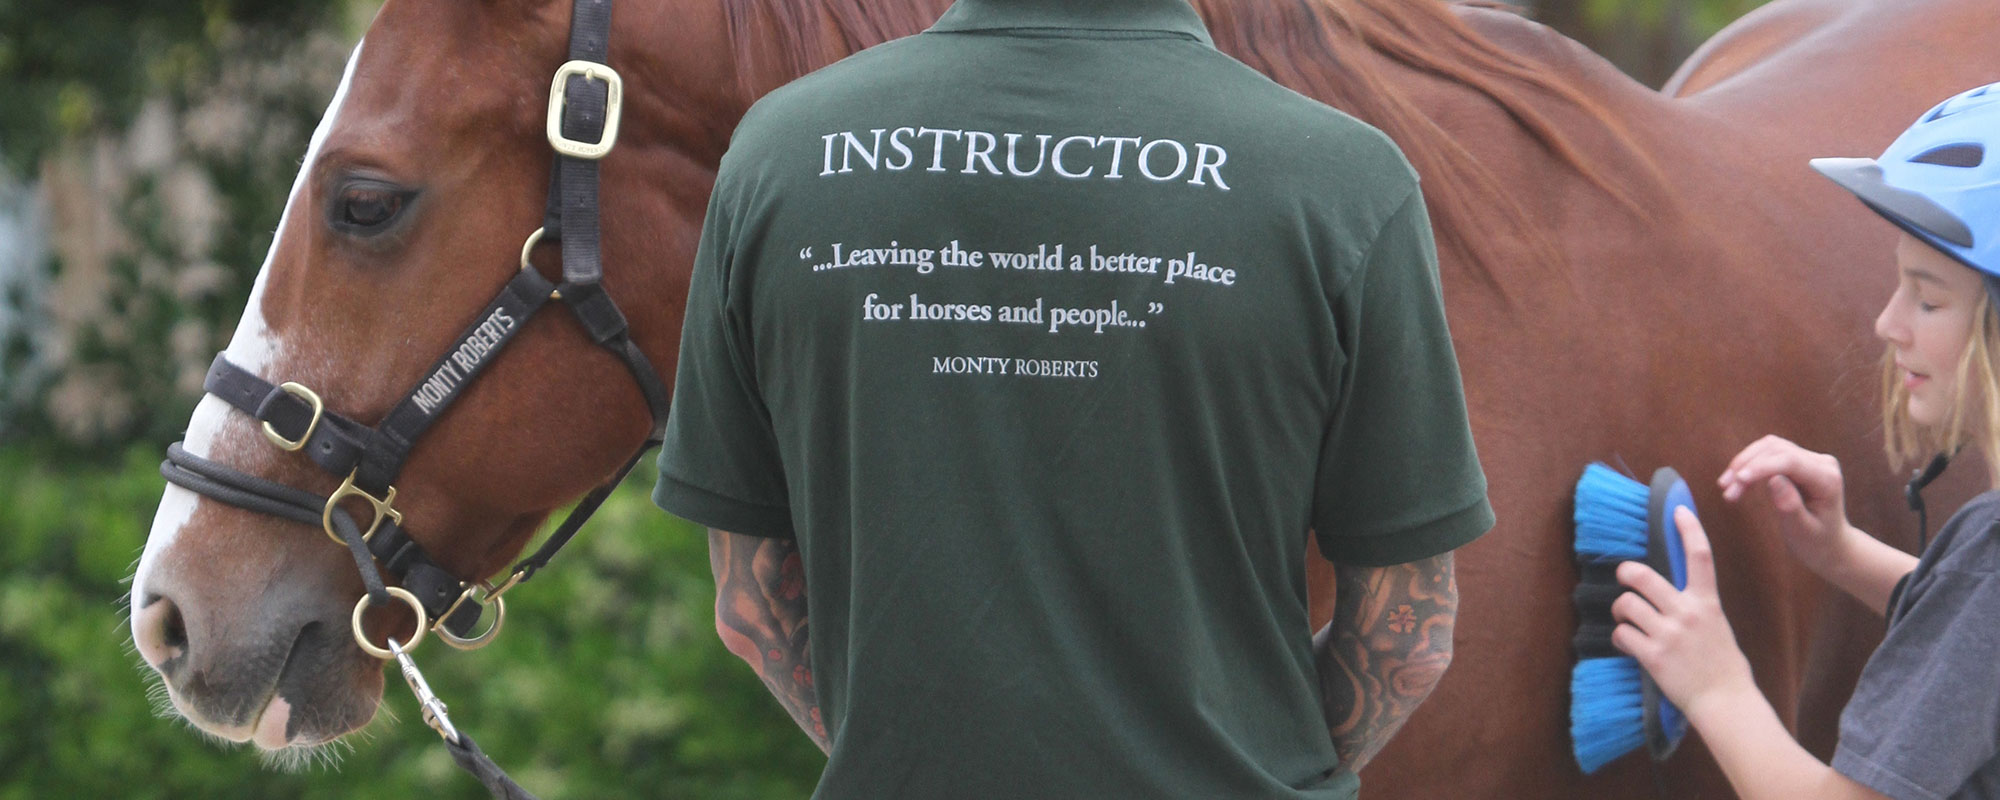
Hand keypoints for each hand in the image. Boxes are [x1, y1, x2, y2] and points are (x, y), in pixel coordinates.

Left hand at [1611, 507, 1756, 719]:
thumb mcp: (1717, 625)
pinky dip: (1621, 638)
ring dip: (1620, 611)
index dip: (1687, 528)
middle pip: (1641, 575)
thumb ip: (1697, 605)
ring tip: (1628, 621)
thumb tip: (1672, 592)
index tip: (1677, 509)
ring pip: (1625, 603)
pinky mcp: (1653, 655)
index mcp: (1707, 602)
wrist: (1725, 701)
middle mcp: (1687, 612)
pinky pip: (1621, 634)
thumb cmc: (1722, 665)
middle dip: (1625, 573)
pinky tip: (1630, 645)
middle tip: (1625, 579)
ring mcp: (1669, 633)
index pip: (1699, 556)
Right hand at [1718, 435, 1853, 576]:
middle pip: (1777, 450)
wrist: (1829, 544)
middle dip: (1747, 466)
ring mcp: (1810, 459)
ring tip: (1725, 486)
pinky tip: (1736, 481)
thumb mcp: (1803, 532)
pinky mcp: (1797, 460)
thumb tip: (1774, 480)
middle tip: (1726, 491)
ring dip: (1744, 463)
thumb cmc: (1816, 542)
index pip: (1791, 462)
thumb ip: (1790, 506)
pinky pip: (1768, 453)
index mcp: (1827, 480)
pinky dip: (1748, 464)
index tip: (1737, 480)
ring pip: (1769, 447)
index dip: (1762, 467)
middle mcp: (1822, 463)